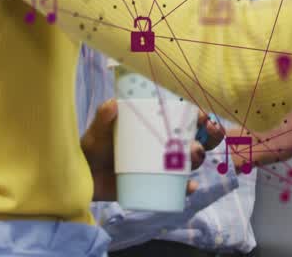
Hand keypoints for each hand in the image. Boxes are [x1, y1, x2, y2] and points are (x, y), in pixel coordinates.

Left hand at [81, 101, 221, 199]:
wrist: (83, 176)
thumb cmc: (93, 147)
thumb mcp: (98, 131)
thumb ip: (103, 117)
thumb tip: (113, 103)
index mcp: (155, 125)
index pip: (183, 116)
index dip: (198, 115)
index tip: (201, 115)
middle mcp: (163, 143)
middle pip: (195, 138)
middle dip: (208, 137)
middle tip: (203, 134)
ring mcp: (162, 165)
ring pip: (190, 161)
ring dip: (198, 158)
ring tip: (191, 156)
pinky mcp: (158, 184)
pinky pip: (178, 187)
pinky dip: (187, 187)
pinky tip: (190, 186)